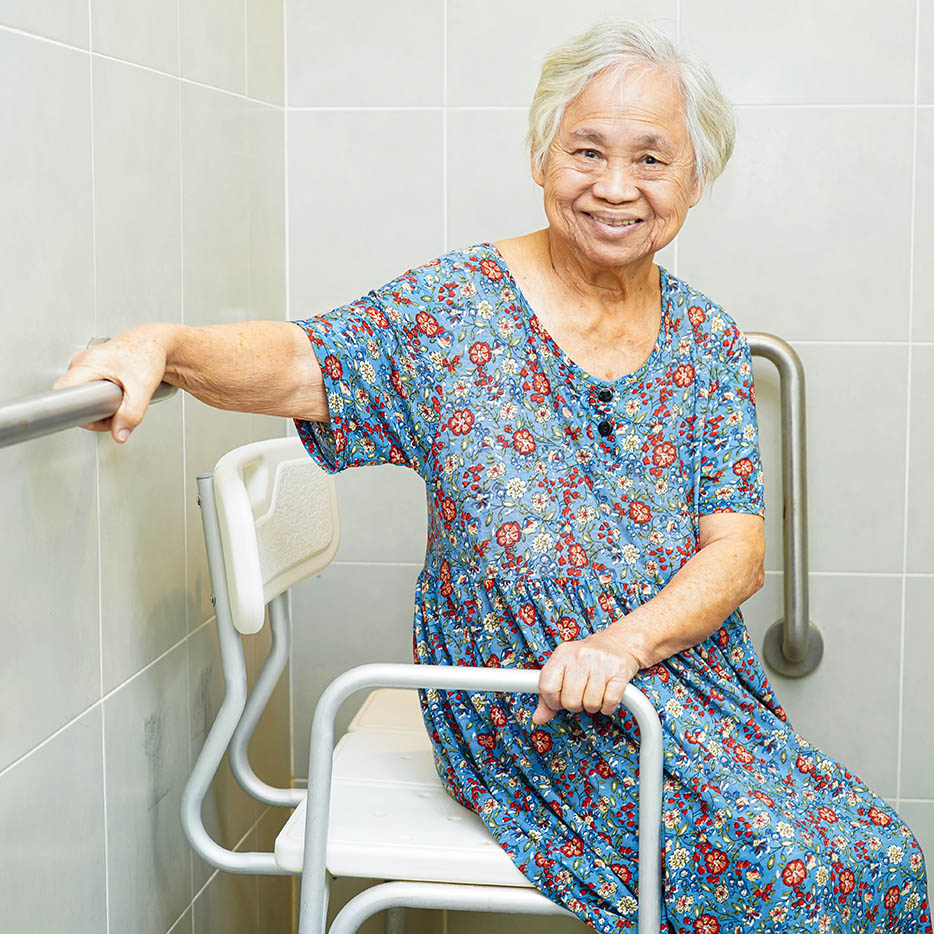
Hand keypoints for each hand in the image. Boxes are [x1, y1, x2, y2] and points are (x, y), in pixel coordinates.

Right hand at [52, 324, 175, 443]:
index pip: (64, 395)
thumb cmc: (148, 354)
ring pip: (81, 395)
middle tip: (116, 411)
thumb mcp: (143, 388)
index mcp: (87, 364)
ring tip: (120, 400)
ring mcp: (85, 365)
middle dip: (94, 412)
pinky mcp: (92, 369)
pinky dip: (102, 398)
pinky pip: (88, 389)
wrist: (156, 343)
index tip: (98, 418)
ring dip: (99, 406)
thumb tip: (119, 434)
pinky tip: (117, 396)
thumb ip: (131, 414)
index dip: (79, 413)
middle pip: (73, 398)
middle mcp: (81, 362)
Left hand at [532, 628, 642, 724]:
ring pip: (590, 704)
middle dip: (574, 705)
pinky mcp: (619, 672)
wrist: (618, 643)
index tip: (559, 700)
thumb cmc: (586, 660)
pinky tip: (606, 695)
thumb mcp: (563, 669)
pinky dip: (607, 707)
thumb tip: (538, 718)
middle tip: (580, 695)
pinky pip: (609, 703)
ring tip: (594, 693)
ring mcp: (600, 663)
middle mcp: (580, 656)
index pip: (547, 686)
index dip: (552, 701)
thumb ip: (548, 693)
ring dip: (592, 706)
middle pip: (569, 700)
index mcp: (562, 654)